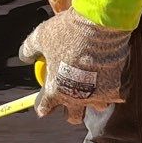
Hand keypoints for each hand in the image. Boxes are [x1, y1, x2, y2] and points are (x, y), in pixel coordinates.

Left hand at [20, 7, 131, 123]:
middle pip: (72, 117)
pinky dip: (114, 85)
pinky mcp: (117, 91)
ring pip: (97, 106)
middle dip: (70, 110)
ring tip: (95, 82)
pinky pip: (116, 94)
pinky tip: (112, 73)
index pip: (44, 109)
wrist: (101, 25)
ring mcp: (98, 97)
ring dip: (95, 97)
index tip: (45, 100)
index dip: (43, 105)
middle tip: (72, 96)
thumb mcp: (41, 36)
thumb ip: (29, 49)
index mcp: (55, 90)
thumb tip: (24, 57)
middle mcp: (77, 98)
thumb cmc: (68, 31)